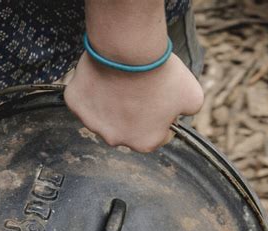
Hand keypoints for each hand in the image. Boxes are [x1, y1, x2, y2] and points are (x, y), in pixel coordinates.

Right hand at [64, 52, 203, 152]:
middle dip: (134, 113)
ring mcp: (92, 124)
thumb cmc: (160, 73)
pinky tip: (102, 76)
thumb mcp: (192, 95)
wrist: (128, 49)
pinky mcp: (76, 105)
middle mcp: (116, 139)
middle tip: (139, 88)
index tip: (159, 101)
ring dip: (111, 104)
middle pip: (127, 128)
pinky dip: (91, 91)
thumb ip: (190, 111)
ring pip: (104, 115)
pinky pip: (84, 100)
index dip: (161, 118)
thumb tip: (185, 112)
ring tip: (120, 80)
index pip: (156, 136)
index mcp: (144, 143)